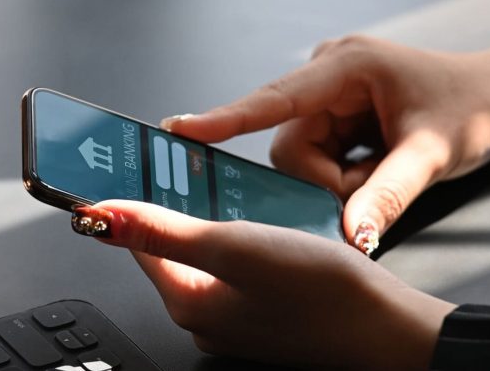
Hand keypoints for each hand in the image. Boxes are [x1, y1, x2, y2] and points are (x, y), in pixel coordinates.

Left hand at [88, 200, 455, 369]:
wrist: (391, 328)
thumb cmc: (324, 292)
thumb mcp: (234, 246)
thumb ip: (161, 230)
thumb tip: (97, 216)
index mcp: (186, 302)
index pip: (138, 238)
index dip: (140, 194)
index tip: (145, 160)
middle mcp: (205, 316)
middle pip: (173, 244)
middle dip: (184, 203)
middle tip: (199, 166)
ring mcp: (237, 316)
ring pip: (212, 251)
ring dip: (220, 216)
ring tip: (239, 188)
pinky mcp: (268, 310)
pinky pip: (243, 263)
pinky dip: (248, 235)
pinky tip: (270, 219)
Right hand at [161, 37, 489, 251]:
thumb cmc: (476, 108)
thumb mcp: (436, 154)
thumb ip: (388, 195)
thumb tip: (351, 237)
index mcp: (347, 66)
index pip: (275, 99)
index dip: (225, 118)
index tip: (180, 129)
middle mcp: (328, 74)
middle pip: (289, 145)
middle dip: (326, 179)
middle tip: (374, 184)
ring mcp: (329, 93)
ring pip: (300, 158)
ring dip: (338, 179)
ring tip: (385, 169)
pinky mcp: (334, 112)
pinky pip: (317, 157)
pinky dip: (345, 174)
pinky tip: (377, 164)